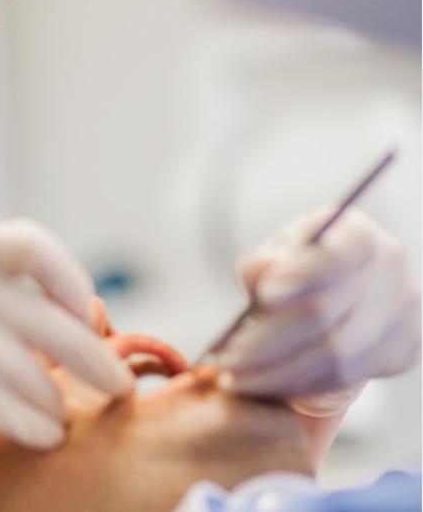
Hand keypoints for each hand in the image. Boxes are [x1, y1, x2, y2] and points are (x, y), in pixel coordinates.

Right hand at [0, 219, 132, 511]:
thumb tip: (68, 320)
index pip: (25, 241)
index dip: (69, 275)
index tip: (86, 311)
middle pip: (48, 316)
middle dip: (94, 355)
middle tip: (118, 383)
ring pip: (35, 372)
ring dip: (57, 402)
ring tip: (58, 416)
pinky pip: (14, 408)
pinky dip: (36, 426)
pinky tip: (38, 434)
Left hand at [210, 208, 420, 415]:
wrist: (337, 293)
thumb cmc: (298, 266)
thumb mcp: (276, 253)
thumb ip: (264, 262)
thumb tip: (263, 276)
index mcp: (358, 237)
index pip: (335, 257)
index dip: (302, 276)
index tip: (265, 296)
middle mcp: (389, 274)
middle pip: (327, 315)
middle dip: (267, 343)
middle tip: (224, 359)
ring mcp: (401, 316)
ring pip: (334, 357)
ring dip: (276, 374)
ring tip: (233, 379)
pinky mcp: (401, 353)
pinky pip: (342, 380)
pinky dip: (296, 386)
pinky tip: (262, 386)